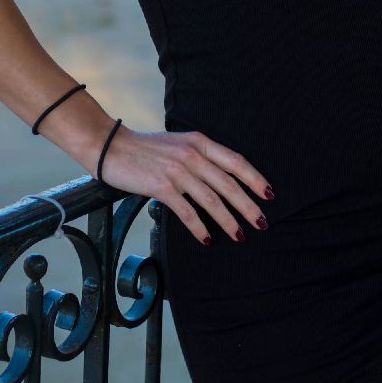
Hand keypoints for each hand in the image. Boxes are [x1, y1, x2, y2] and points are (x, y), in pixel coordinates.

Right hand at [94, 126, 272, 245]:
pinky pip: (187, 212)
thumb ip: (201, 155)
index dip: (254, 178)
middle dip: (248, 205)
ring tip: (240, 235)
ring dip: (228, 220)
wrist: (112, 147)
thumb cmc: (147, 148)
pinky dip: (200, 228)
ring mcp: (177, 171)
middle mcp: (192, 154)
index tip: (268, 194)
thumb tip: (223, 177)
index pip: (235, 161)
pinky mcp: (161, 186)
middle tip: (262, 222)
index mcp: (200, 142)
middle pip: (228, 183)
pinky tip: (207, 240)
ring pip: (212, 200)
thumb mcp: (180, 143)